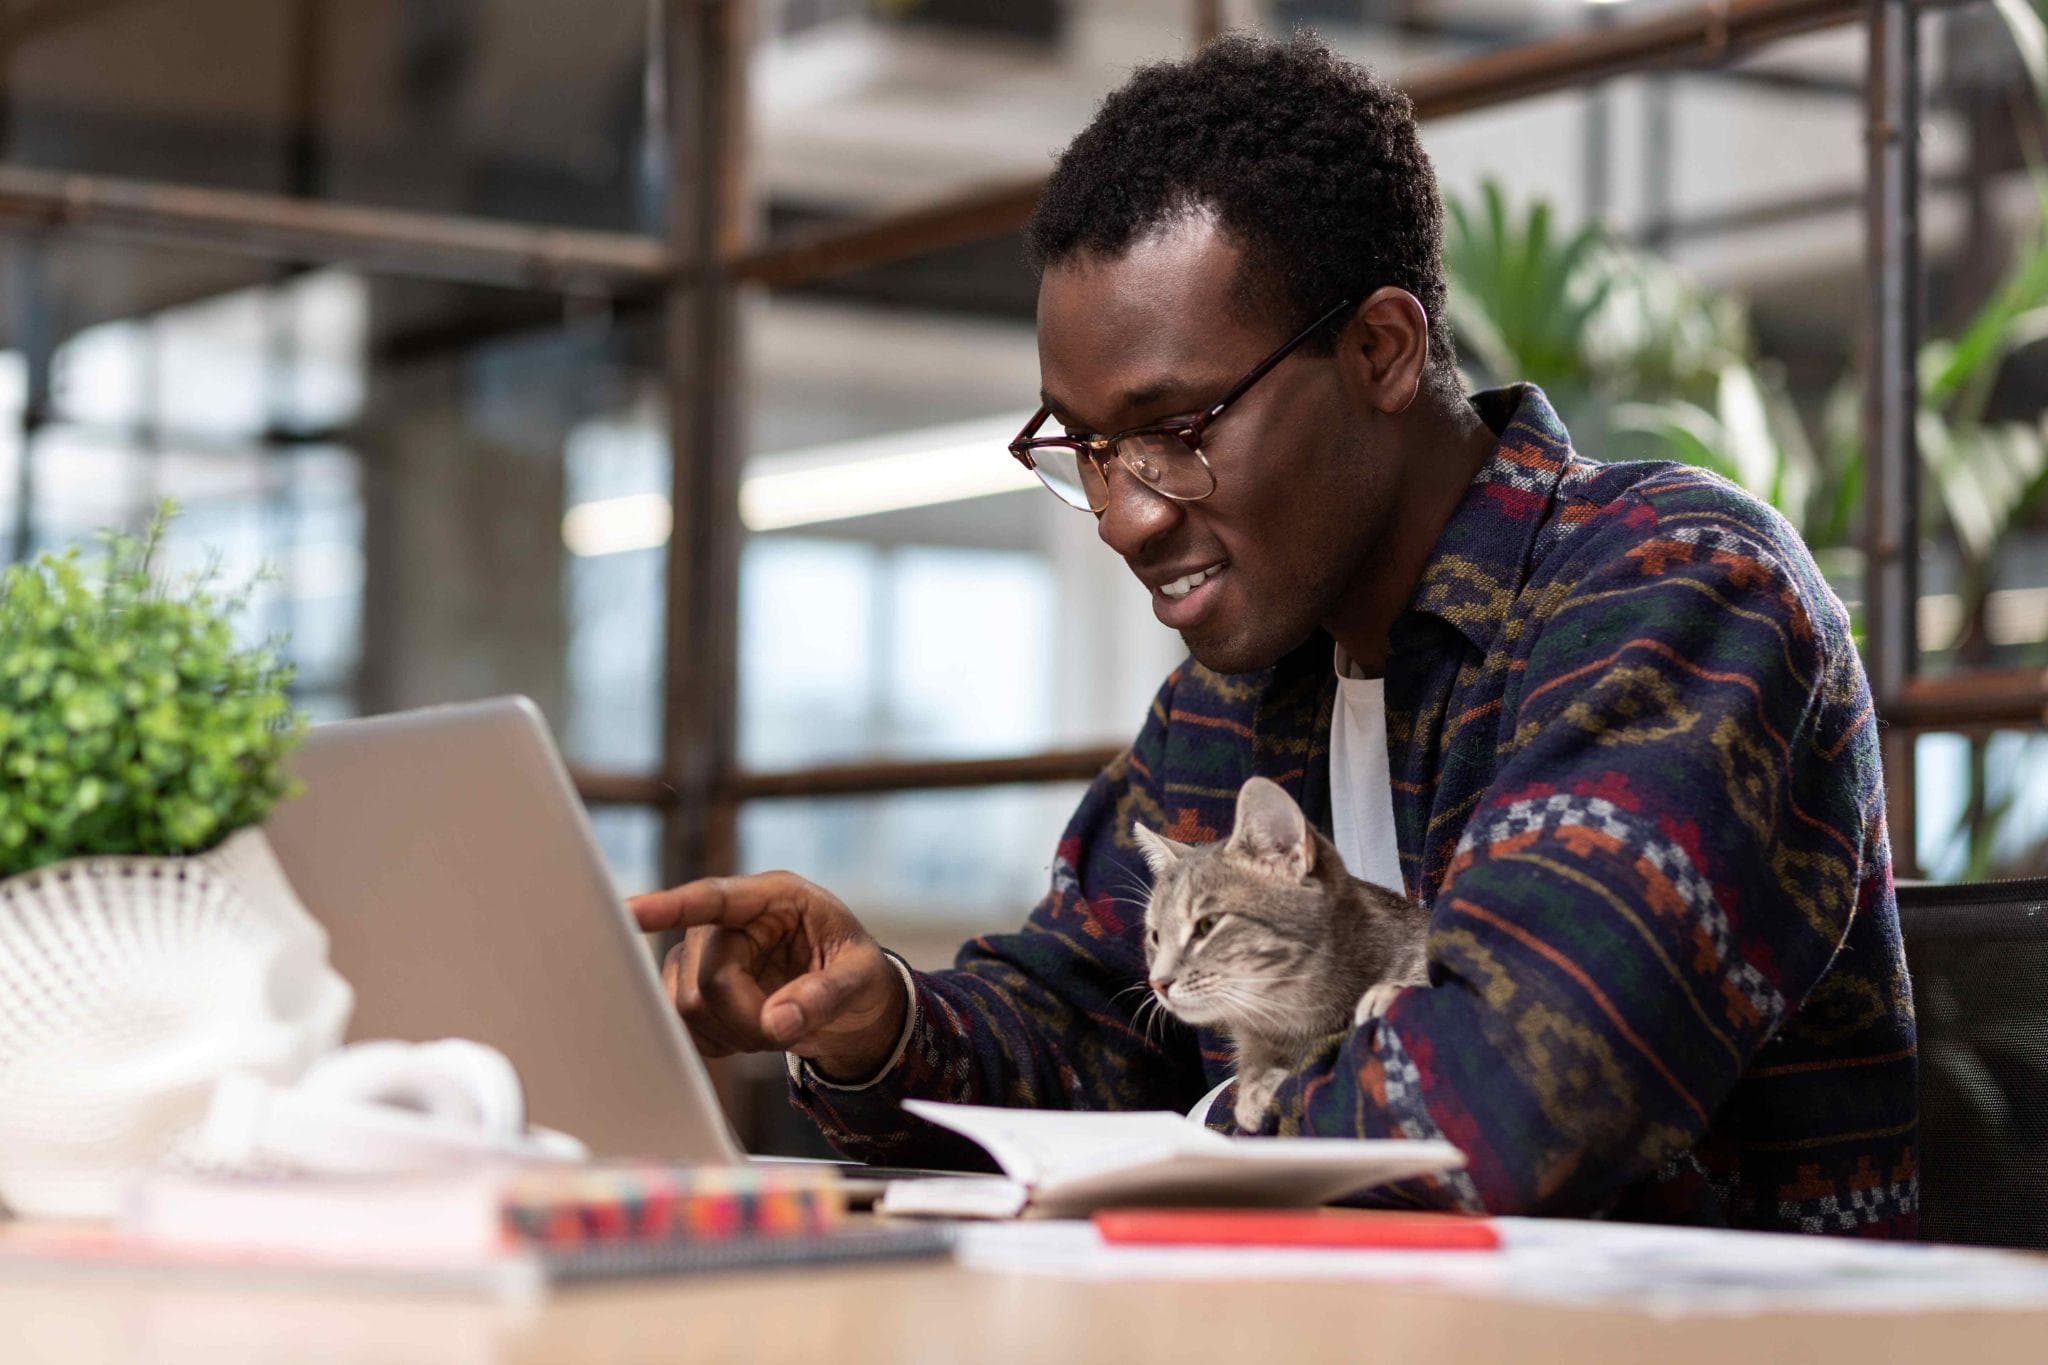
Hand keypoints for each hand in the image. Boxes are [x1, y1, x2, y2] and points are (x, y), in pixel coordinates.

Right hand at [629, 872, 907, 1083]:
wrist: (849, 1001)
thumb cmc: (857, 974)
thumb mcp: (861, 978)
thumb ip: (825, 995)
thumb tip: (778, 1022)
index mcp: (774, 898)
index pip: (715, 899)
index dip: (671, 906)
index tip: (629, 912)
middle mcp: (729, 920)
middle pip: (706, 980)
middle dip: (746, 1018)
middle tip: (787, 1027)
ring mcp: (703, 953)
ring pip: (687, 1007)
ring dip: (733, 1032)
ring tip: (775, 1024)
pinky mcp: (690, 986)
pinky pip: (683, 1026)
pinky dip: (718, 1042)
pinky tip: (749, 1032)